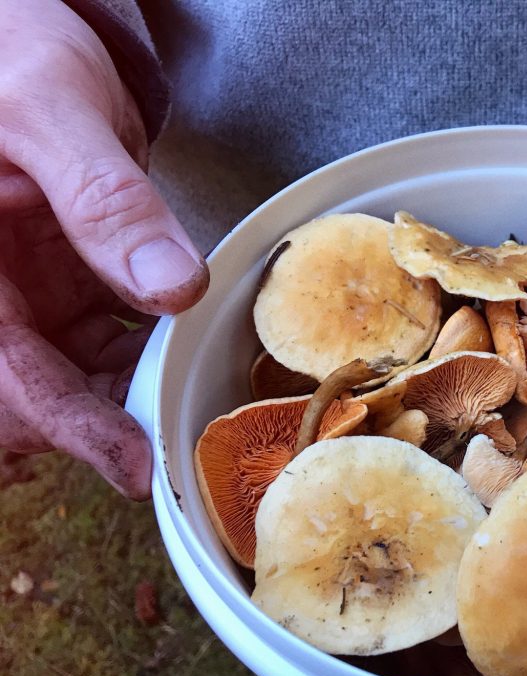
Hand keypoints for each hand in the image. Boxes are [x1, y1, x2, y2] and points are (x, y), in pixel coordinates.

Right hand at [0, 1, 207, 497]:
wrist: (18, 36)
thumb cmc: (11, 52)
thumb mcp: (51, 112)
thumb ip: (105, 201)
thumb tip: (172, 286)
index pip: (9, 375)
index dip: (71, 427)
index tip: (134, 463)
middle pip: (38, 394)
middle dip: (103, 423)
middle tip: (178, 436)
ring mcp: (26, 296)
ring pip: (77, 377)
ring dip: (132, 392)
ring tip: (190, 390)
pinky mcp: (64, 287)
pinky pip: (103, 342)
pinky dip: (145, 353)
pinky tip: (181, 344)